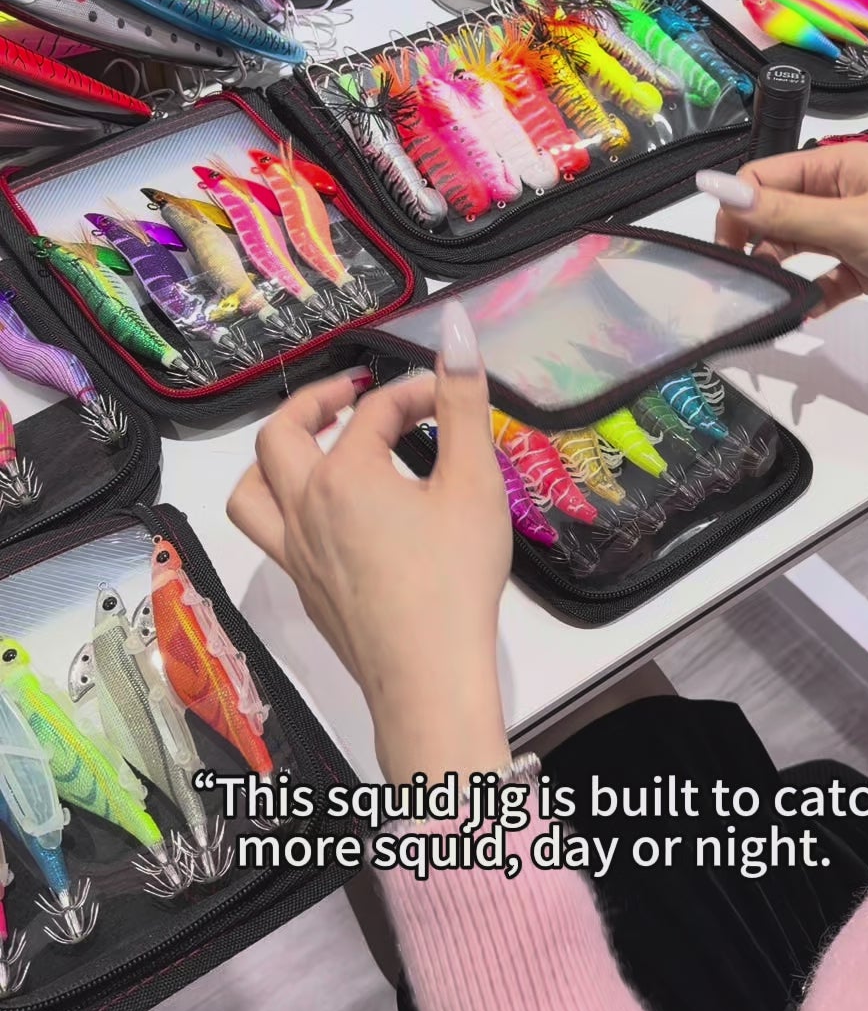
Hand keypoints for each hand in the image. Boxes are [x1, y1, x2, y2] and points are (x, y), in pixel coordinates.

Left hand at [227, 305, 511, 785]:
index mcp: (344, 475)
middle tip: (353, 392)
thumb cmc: (455, 581)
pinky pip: (268, 533)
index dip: (415, 391)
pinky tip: (323, 516)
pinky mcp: (303, 588)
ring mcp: (296, 552)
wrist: (427, 679)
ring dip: (274, 457)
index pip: (376, 411)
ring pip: (252, 489)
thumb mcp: (474, 483)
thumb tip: (455, 331)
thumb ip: (463, 402)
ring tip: (312, 447)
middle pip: (280, 435)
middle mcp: (304, 508)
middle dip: (316, 402)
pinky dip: (283, 506)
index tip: (450, 393)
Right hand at [697, 143, 867, 396]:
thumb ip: (780, 213)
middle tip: (743, 279)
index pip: (765, 177)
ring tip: (772, 296)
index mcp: (839, 164)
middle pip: (777, 212)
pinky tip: (804, 311)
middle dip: (756, 243)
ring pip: (799, 247)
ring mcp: (857, 230)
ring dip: (782, 270)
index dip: (738, 209)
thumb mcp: (849, 223)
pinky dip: (812, 293)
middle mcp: (845, 192)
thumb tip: (717, 187)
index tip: (725, 249)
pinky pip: (825, 277)